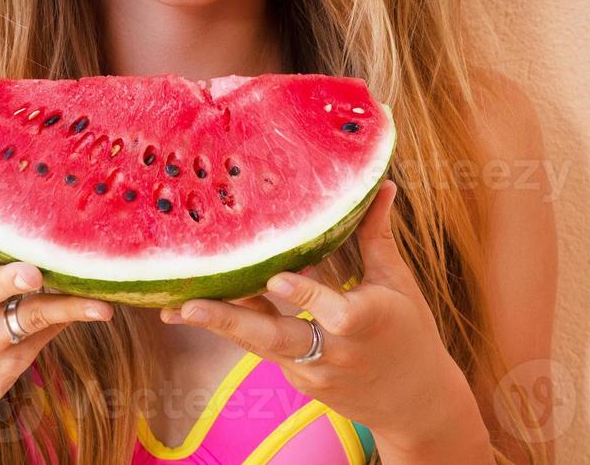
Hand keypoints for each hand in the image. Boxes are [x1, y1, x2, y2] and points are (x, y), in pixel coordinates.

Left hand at [159, 180, 468, 442]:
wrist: (415, 403)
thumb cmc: (410, 332)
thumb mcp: (398, 284)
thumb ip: (377, 236)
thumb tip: (383, 185)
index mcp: (364, 322)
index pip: (329, 310)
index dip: (302, 296)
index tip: (275, 277)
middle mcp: (331, 352)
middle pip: (274, 338)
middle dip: (228, 323)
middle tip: (187, 307)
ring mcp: (311, 371)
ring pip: (260, 344)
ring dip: (218, 325)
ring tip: (173, 310)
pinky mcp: (299, 379)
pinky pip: (265, 348)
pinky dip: (239, 326)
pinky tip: (203, 308)